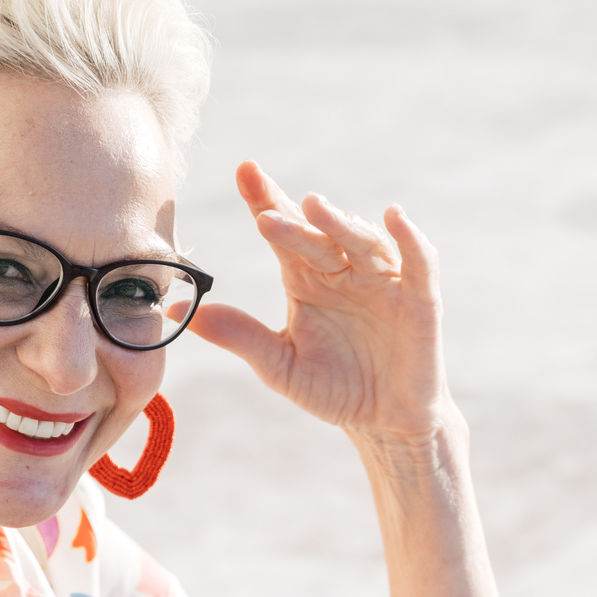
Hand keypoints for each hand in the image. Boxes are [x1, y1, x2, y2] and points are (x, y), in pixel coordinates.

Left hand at [185, 161, 447, 443]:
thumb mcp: (279, 365)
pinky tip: (394, 217)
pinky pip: (418, 261)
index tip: (244, 172)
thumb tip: (176, 308)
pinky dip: (410, 238)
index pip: (284, 230)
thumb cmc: (334, 390)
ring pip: (362, 240)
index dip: (265, 200)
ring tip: (315, 208)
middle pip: (318, 234)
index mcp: (307, 278)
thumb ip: (237, 335)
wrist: (383, 424)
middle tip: (266, 212)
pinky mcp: (419, 299)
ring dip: (341, 223)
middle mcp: (344, 269)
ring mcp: (382, 280)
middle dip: (295, 220)